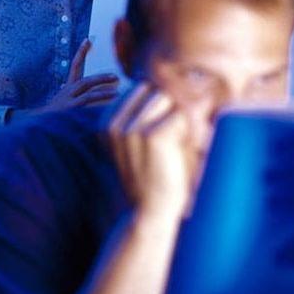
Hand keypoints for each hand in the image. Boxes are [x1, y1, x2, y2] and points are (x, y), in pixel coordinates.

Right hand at [9, 40, 119, 121]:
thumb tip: (95, 97)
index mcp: (67, 88)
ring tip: (117, 93)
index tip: (87, 40)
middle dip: (101, 77)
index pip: (74, 66)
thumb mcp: (65, 105)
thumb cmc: (53, 117)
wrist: (36, 126)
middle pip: (86, 80)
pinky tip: (108, 108)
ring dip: (103, 92)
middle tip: (116, 76)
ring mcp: (67, 101)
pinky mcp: (69, 110)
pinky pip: (86, 105)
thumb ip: (78, 100)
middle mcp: (67, 92)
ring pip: (88, 92)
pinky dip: (97, 105)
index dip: (81, 52)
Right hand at [107, 83, 196, 222]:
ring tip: (175, 146)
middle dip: (170, 108)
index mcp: (106, 121)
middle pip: (155, 89)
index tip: (160, 135)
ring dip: (179, 119)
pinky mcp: (152, 135)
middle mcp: (114, 122)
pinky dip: (187, 132)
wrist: (150, 214)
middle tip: (172, 140)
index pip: (141, 88)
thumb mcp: (138, 141)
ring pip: (169, 98)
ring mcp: (131, 128)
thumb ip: (143, 113)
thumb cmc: (151, 175)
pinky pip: (181, 115)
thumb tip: (170, 78)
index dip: (159, 106)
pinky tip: (179, 153)